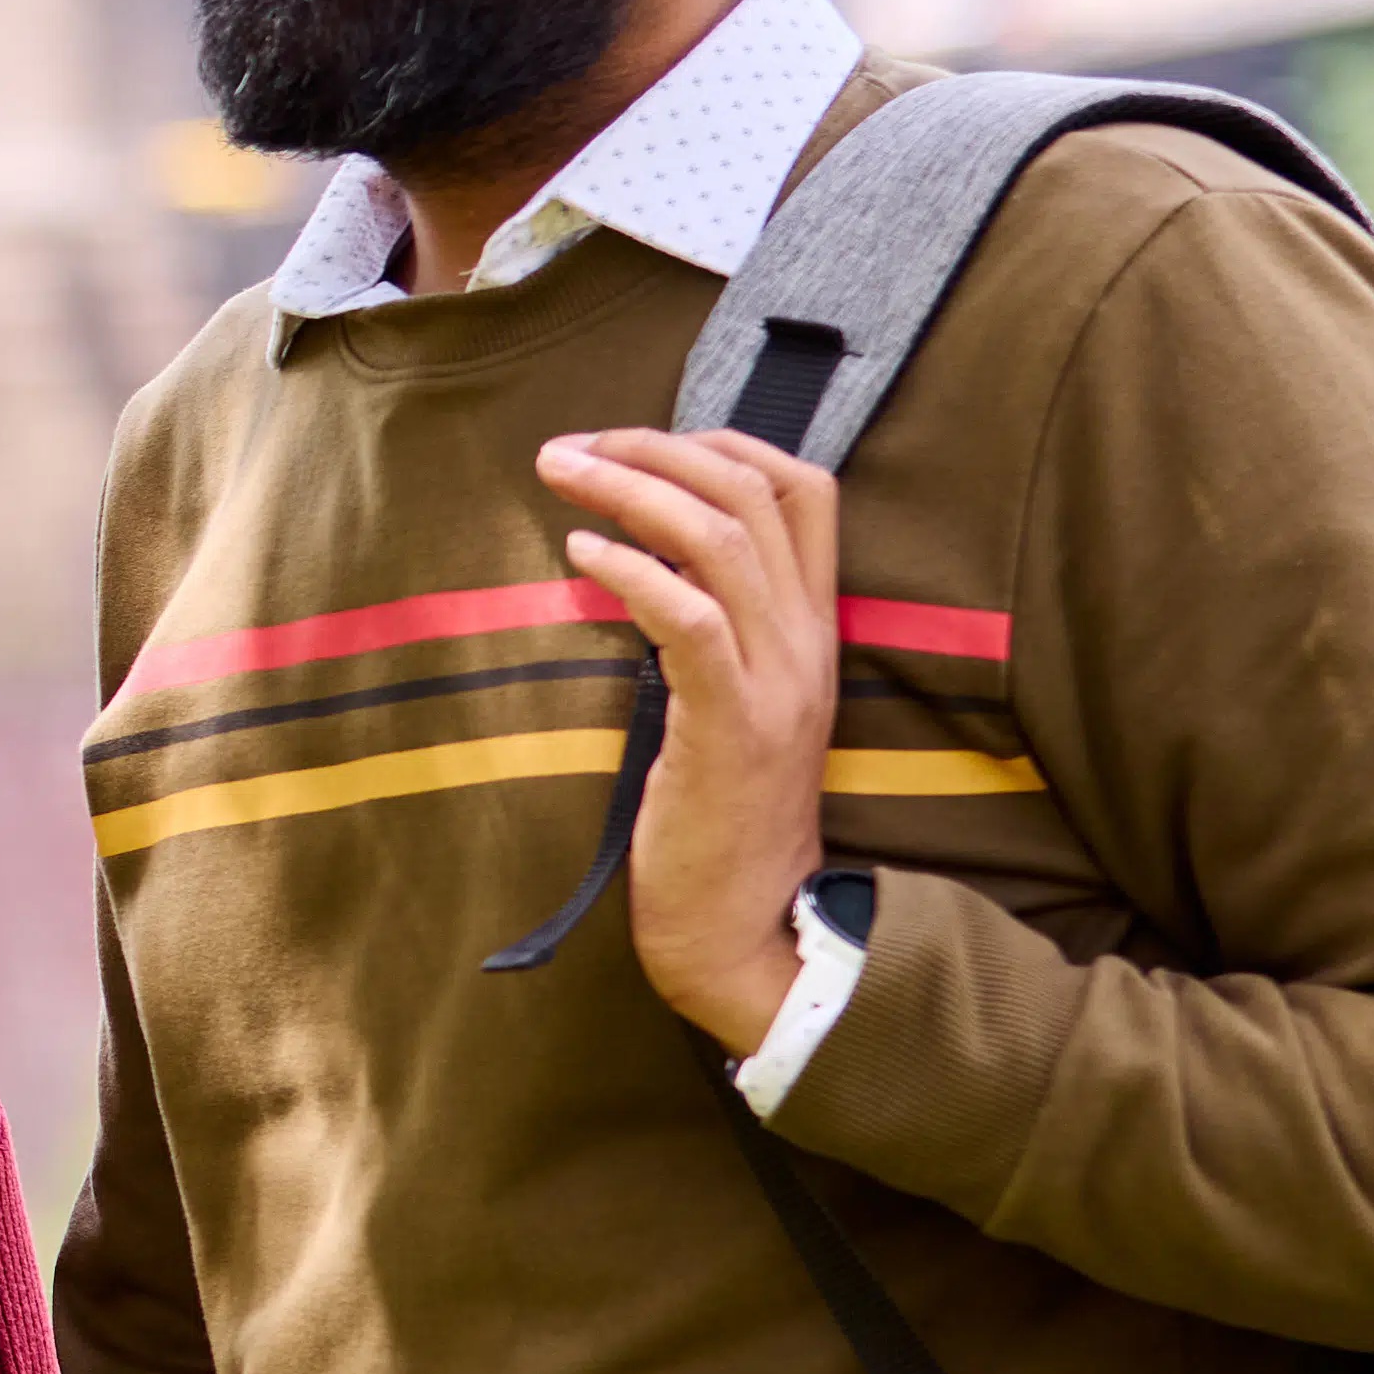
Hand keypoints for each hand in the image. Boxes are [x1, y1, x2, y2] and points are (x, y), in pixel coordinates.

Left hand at [537, 422, 841, 1053]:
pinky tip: (577, 556)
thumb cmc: (719, 821)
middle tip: (570, 447)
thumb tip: (635, 558)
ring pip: (721, 539)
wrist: (746, 930)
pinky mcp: (731, 729)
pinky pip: (689, 619)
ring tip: (560, 475)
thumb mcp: (729, 706)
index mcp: (814, 632)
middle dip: (655, 449)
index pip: (804, 491)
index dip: (721, 443)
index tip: (638, 442)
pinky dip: (629, 572)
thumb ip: (709, 631)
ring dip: (629, 490)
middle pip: (754, 492)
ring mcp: (777, 685)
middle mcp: (808, 645)